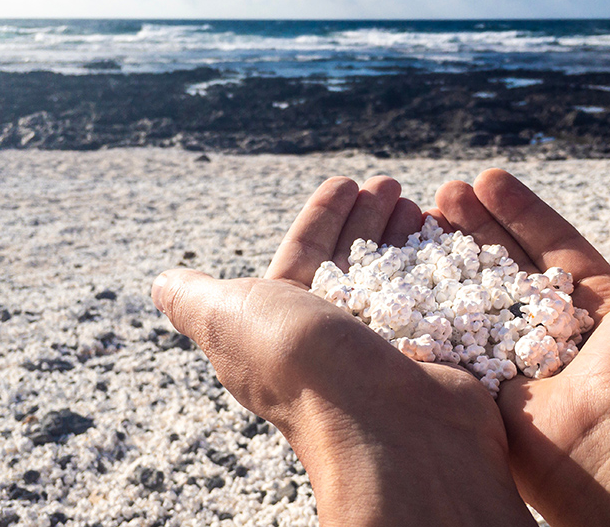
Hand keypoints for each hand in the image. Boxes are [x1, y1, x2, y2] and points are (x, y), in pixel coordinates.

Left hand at [152, 176, 536, 525]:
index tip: (348, 181)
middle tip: (392, 185)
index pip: (305, 254)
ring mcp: (389, 347)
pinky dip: (441, 265)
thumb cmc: (302, 364)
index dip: (323, 216)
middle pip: (354, 261)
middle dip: (370, 219)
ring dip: (405, 237)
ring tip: (420, 204)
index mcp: (287, 326)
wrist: (388, 428)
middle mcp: (336, 339)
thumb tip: (160, 284)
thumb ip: (195, 299)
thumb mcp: (227, 319)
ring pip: (396, 277)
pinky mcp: (433, 353)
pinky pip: (436, 297)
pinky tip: (449, 237)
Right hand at [432, 169, 609, 525]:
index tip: (485, 179)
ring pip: (473, 302)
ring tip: (417, 218)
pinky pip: (451, 344)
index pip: (552, 246)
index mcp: (601, 308)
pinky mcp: (484, 393)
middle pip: (506, 269)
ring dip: (445, 260)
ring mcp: (518, 366)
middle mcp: (556, 336)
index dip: (519, 211)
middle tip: (442, 193)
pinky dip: (427, 310)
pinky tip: (403, 274)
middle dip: (474, 228)